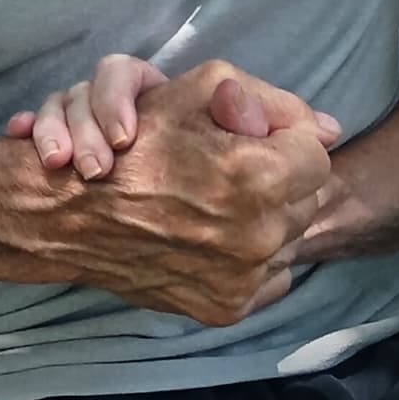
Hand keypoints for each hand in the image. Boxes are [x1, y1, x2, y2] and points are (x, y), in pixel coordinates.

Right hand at [0, 57, 336, 326]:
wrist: (71, 214)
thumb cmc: (134, 142)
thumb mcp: (195, 91)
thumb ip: (269, 102)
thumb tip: (327, 129)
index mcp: (258, 177)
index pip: (316, 155)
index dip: (285, 143)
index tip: (254, 142)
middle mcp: (258, 235)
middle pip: (308, 199)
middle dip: (281, 181)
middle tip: (236, 170)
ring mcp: (244, 278)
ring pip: (290, 239)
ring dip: (269, 219)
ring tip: (223, 202)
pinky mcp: (227, 308)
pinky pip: (270, 279)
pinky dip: (253, 259)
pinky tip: (216, 236)